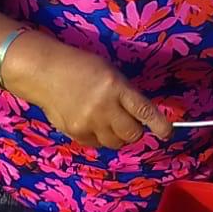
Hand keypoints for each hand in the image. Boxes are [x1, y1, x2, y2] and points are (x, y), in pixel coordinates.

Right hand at [25, 44, 171, 149]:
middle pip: (132, 134)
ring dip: (116, 135)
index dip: (159, 125)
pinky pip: (97, 144)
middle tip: (127, 120)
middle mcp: (104, 108)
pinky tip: (90, 122)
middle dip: (134, 130)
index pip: (144, 111)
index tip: (167, 132)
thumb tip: (142, 117)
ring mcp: (89, 123)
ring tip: (106, 120)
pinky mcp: (76, 134)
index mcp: (116, 87)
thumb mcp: (110, 73)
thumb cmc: (81, 67)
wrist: (45, 73)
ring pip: (116, 143)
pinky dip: (99, 137)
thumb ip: (126, 94)